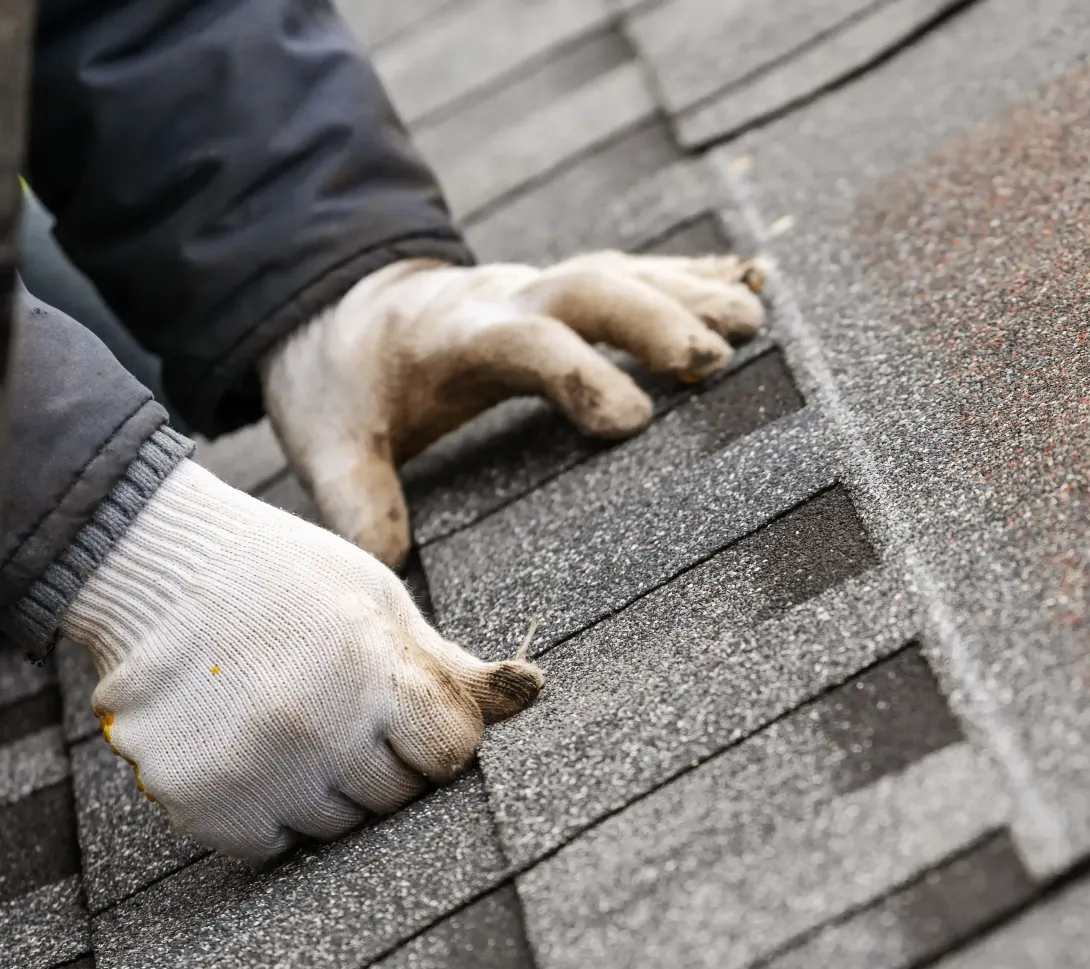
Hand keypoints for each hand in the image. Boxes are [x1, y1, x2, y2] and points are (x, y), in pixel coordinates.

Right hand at [61, 460, 541, 863]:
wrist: (153, 569)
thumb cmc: (287, 583)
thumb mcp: (381, 605)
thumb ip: (453, 667)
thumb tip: (537, 691)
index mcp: (373, 670)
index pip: (453, 752)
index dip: (437, 732)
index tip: (404, 707)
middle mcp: (315, 726)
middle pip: (398, 795)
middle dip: (383, 760)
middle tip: (336, 707)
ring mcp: (254, 771)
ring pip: (338, 827)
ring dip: (325, 790)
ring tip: (288, 721)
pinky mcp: (200, 803)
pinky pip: (272, 845)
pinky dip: (267, 813)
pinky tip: (249, 752)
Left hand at [262, 251, 767, 565]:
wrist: (341, 311)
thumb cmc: (348, 387)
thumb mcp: (328, 443)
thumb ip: (357, 499)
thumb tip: (383, 567)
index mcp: (456, 336)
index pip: (525, 342)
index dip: (578, 373)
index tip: (631, 419)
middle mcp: (508, 298)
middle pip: (591, 288)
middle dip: (655, 318)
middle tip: (717, 359)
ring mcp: (545, 288)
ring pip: (624, 274)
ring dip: (692, 293)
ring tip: (754, 322)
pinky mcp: (570, 292)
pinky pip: (640, 272)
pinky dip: (696, 276)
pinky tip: (753, 284)